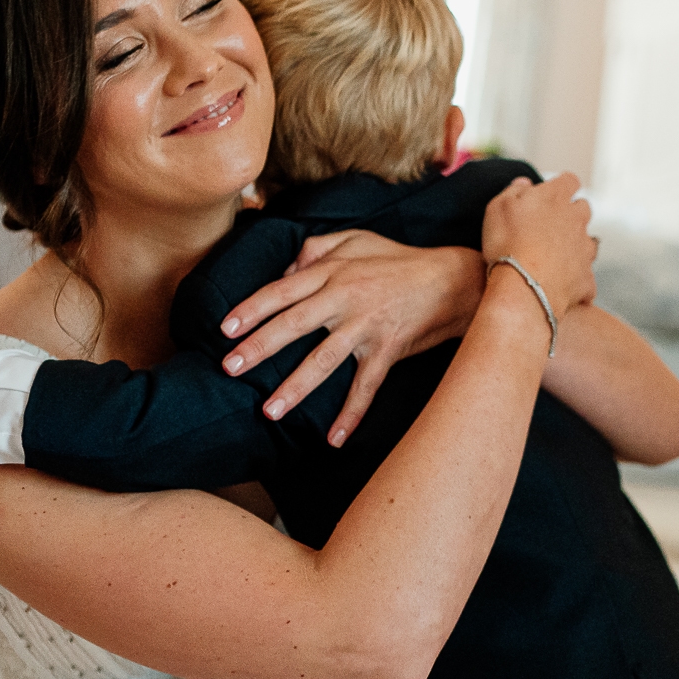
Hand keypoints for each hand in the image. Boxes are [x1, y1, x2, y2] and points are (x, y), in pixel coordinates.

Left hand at [218, 230, 483, 444]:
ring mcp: (367, 325)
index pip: (283, 290)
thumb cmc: (400, 260)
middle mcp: (346, 298)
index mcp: (334, 272)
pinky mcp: (389, 349)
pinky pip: (366, 386)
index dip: (252, 309)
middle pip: (294, 324)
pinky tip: (333, 439)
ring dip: (295, 386)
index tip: (225, 329)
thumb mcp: (358, 239)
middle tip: (229, 368)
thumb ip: (318, 248)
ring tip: (269, 410)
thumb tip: (287, 268)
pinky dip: (351, 414)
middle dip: (260, 347)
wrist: (453, 280)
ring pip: (324, 359)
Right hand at [481, 173, 596, 319]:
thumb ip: (514, 191)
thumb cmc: (506, 244)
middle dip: (571, 214)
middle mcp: (576, 219)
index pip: (569, 180)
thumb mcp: (498, 208)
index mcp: (555, 198)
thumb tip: (526, 183)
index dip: (562, 185)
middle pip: (583, 209)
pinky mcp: (586, 277)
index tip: (553, 193)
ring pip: (587, 242)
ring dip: (575, 246)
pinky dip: (575, 280)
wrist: (523, 288)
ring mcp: (585, 249)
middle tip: (550, 226)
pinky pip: (585, 277)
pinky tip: (560, 287)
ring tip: (554, 259)